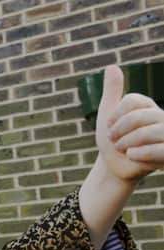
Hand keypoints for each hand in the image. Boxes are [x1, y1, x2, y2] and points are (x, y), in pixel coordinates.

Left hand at [95, 65, 163, 182]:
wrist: (114, 166)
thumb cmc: (112, 139)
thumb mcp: (108, 114)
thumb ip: (112, 91)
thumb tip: (111, 66)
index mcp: (147, 106)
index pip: (132, 101)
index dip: (115, 116)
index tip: (109, 127)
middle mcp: (160, 118)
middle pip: (139, 116)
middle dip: (119, 132)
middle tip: (114, 141)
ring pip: (148, 132)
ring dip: (127, 143)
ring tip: (123, 150)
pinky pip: (159, 150)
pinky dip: (139, 154)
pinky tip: (131, 156)